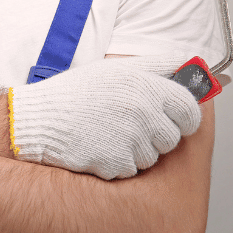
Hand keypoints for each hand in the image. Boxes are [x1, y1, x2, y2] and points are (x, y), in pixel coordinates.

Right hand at [10, 53, 200, 179]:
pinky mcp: (116, 163)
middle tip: (132, 125)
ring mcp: (130, 140)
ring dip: (136, 151)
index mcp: (145, 86)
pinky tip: (99, 147)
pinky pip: (130, 169)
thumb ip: (157, 65)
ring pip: (152, 157)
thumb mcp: (117, 68)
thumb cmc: (77, 93)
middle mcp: (142, 113)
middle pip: (172, 138)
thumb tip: (190, 62)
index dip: (186, 117)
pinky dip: (117, 163)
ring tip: (110, 134)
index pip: (190, 110)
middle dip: (157, 136)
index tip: (178, 119)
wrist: (42, 119)